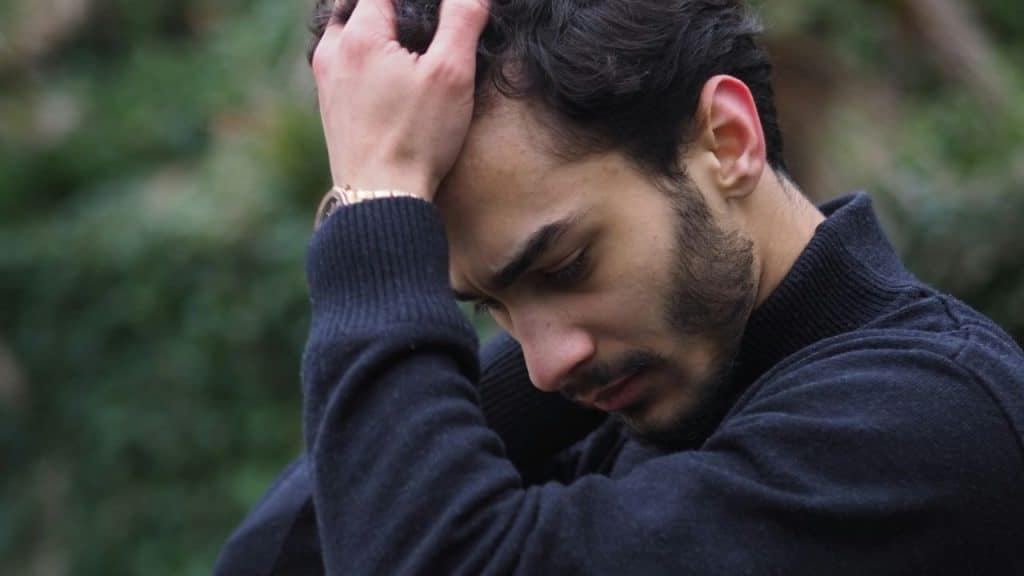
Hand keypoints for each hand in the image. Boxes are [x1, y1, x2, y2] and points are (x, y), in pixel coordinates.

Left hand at [312, 0, 489, 201]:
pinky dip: (365, 53)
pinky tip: (391, 71)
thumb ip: (463, 21)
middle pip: (360, 4)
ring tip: (409, 41)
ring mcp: (326, 80)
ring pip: (347, 31)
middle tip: (425, 19)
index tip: (441, 10)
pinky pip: (344, 60)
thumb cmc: (417, 138)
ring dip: (376, 27)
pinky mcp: (330, 105)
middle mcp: (333, 52)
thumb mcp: (452, 74)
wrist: (382, 199)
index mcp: (359, 35)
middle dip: (393, 7)